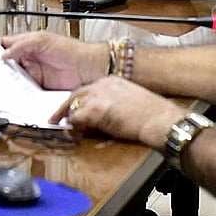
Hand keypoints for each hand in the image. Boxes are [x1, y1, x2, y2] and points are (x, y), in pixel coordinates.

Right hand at [1, 31, 107, 89]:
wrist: (88, 68)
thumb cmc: (70, 49)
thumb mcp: (42, 40)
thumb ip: (21, 46)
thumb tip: (3, 54)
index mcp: (27, 44)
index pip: (5, 45)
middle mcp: (29, 59)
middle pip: (6, 64)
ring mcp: (33, 74)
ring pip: (13, 78)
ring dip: (6, 82)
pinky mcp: (38, 87)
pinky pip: (23, 90)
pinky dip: (17, 93)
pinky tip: (11, 93)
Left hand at [51, 77, 186, 147]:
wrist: (159, 119)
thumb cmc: (153, 115)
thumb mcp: (131, 102)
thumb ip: (114, 104)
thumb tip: (103, 117)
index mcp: (112, 81)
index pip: (88, 88)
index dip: (79, 100)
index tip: (75, 108)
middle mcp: (103, 84)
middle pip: (76, 94)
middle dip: (65, 107)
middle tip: (56, 117)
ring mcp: (98, 96)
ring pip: (74, 105)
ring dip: (68, 118)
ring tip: (62, 128)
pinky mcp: (96, 110)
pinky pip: (76, 119)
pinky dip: (73, 128)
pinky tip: (72, 135)